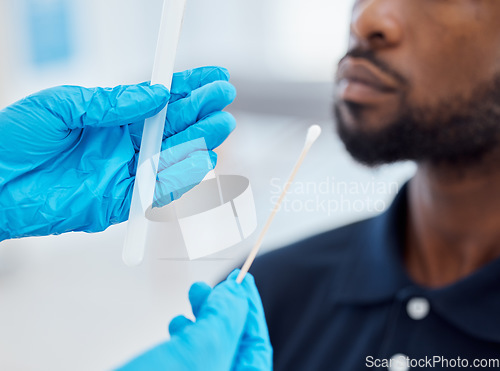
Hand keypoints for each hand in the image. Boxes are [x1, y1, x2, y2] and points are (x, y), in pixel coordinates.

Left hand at [0, 66, 235, 240]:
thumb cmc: (15, 139)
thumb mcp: (61, 105)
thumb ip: (111, 102)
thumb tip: (157, 94)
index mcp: (113, 118)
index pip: (161, 100)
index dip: (190, 86)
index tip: (215, 74)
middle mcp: (125, 145)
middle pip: (173, 128)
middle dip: (201, 112)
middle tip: (224, 98)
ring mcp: (125, 174)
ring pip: (172, 159)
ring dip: (198, 143)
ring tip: (220, 125)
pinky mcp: (120, 204)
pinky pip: (157, 192)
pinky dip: (180, 179)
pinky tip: (200, 160)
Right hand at [116, 270, 272, 370]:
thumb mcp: (196, 354)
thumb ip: (223, 321)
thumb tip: (236, 292)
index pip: (257, 347)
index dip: (250, 310)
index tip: (242, 280)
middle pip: (233, 347)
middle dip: (223, 311)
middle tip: (210, 286)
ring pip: (210, 351)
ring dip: (204, 319)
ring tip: (192, 297)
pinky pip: (190, 359)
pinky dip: (186, 336)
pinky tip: (176, 325)